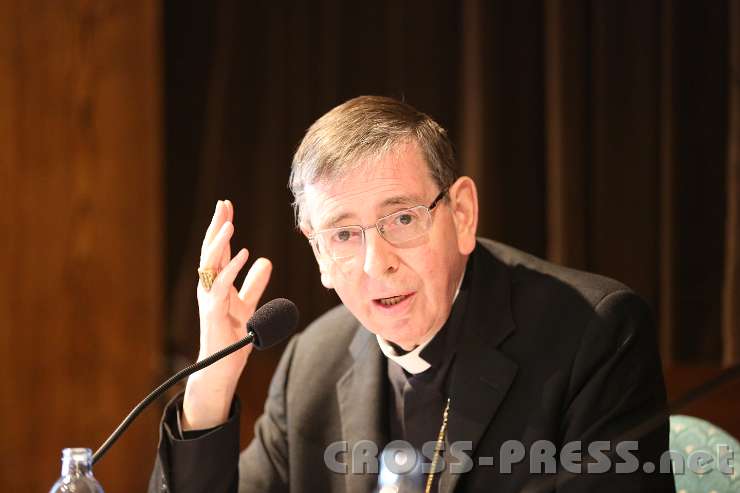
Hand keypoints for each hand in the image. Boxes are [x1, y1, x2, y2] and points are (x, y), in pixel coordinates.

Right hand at [182, 199, 271, 429]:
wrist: (224, 365)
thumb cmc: (232, 335)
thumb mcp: (249, 304)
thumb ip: (255, 283)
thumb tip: (265, 261)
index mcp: (216, 282)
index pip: (219, 248)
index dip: (222, 227)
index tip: (227, 206)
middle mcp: (209, 286)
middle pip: (211, 250)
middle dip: (217, 226)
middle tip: (223, 204)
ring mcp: (208, 298)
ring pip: (210, 264)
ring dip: (220, 242)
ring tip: (230, 223)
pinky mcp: (213, 311)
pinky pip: (221, 286)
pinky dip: (231, 269)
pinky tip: (242, 253)